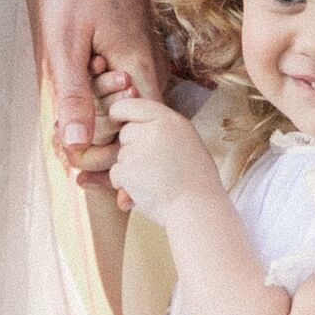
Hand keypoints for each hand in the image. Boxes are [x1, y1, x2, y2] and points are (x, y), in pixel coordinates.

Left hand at [44, 0, 163, 180]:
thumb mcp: (66, 41)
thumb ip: (74, 93)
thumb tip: (75, 142)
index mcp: (139, 70)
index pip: (137, 134)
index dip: (112, 158)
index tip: (83, 169)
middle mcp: (151, 67)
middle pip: (135, 125)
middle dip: (106, 146)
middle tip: (74, 159)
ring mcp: (146, 55)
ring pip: (130, 105)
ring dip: (104, 123)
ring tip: (74, 135)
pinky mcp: (136, 46)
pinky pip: (126, 86)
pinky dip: (106, 99)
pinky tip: (84, 95)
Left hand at [106, 77, 217, 222]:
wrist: (198, 210)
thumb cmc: (196, 182)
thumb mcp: (187, 143)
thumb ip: (163, 131)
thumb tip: (131, 125)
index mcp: (172, 120)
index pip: (134, 105)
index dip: (121, 112)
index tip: (117, 120)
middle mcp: (155, 129)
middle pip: (126, 132)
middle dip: (132, 149)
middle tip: (154, 167)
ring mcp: (140, 148)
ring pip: (121, 155)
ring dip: (130, 169)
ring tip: (156, 182)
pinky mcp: (129, 169)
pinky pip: (116, 173)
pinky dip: (124, 185)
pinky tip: (146, 192)